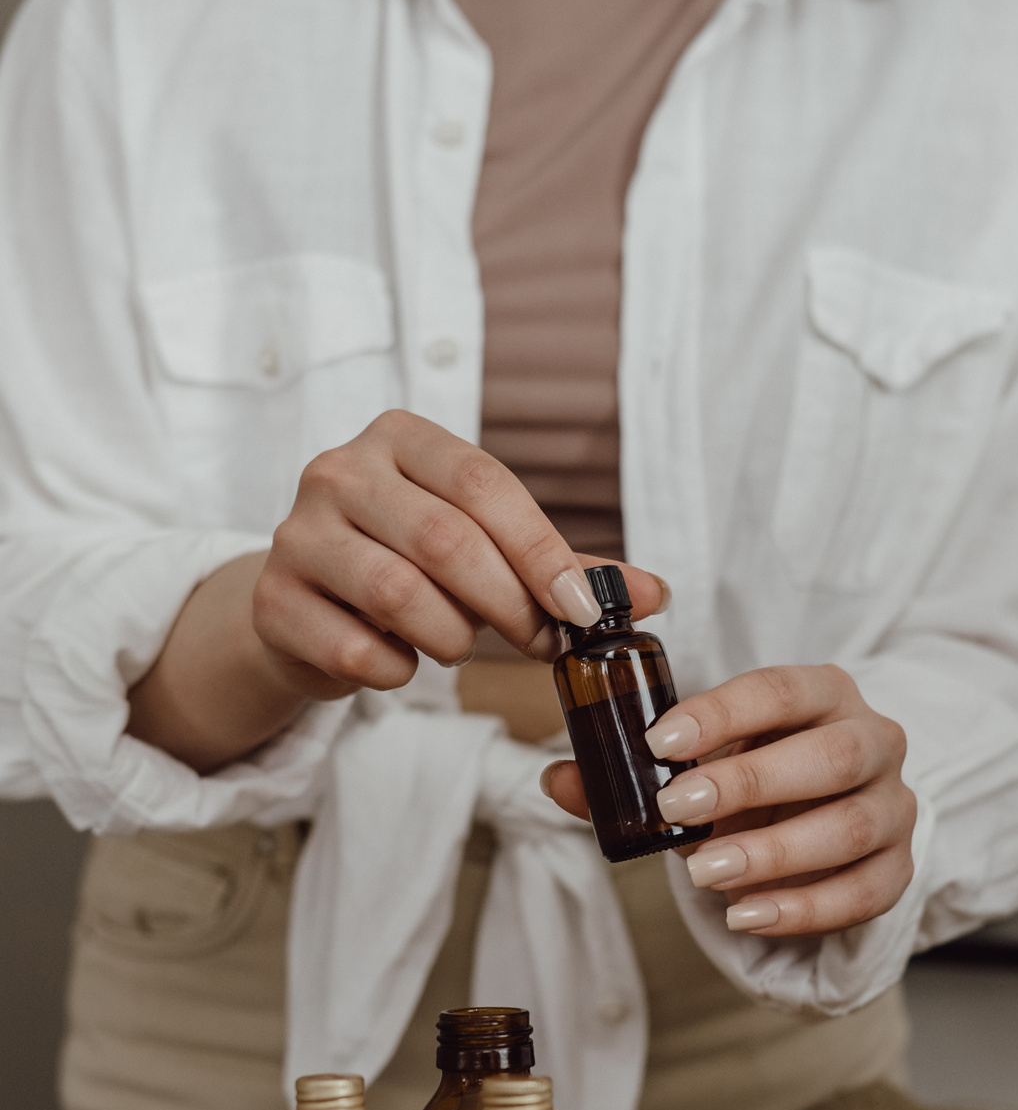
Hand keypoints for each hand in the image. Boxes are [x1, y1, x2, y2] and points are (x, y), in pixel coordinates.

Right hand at [127, 412, 665, 773]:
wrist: (304, 610)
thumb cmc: (410, 570)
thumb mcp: (486, 553)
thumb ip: (565, 569)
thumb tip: (654, 593)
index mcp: (402, 439)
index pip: (484, 483)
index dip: (541, 550)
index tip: (583, 609)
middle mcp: (340, 471)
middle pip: (444, 538)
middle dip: (507, 604)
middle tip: (538, 642)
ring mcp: (296, 533)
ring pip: (396, 593)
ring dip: (451, 636)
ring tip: (458, 645)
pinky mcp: (272, 601)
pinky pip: (354, 647)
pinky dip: (396, 669)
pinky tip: (400, 663)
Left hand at [543, 664, 915, 935]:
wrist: (816, 820)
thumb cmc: (752, 781)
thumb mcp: (696, 767)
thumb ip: (629, 772)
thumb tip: (559, 778)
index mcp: (821, 694)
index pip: (781, 690)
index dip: (723, 713)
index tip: (660, 739)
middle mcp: (872, 739)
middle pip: (830, 757)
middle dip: (751, 784)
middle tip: (678, 808)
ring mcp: (894, 805)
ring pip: (852, 826)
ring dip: (775, 853)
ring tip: (706, 874)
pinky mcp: (898, 867)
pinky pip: (866, 891)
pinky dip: (805, 908)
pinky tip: (748, 915)